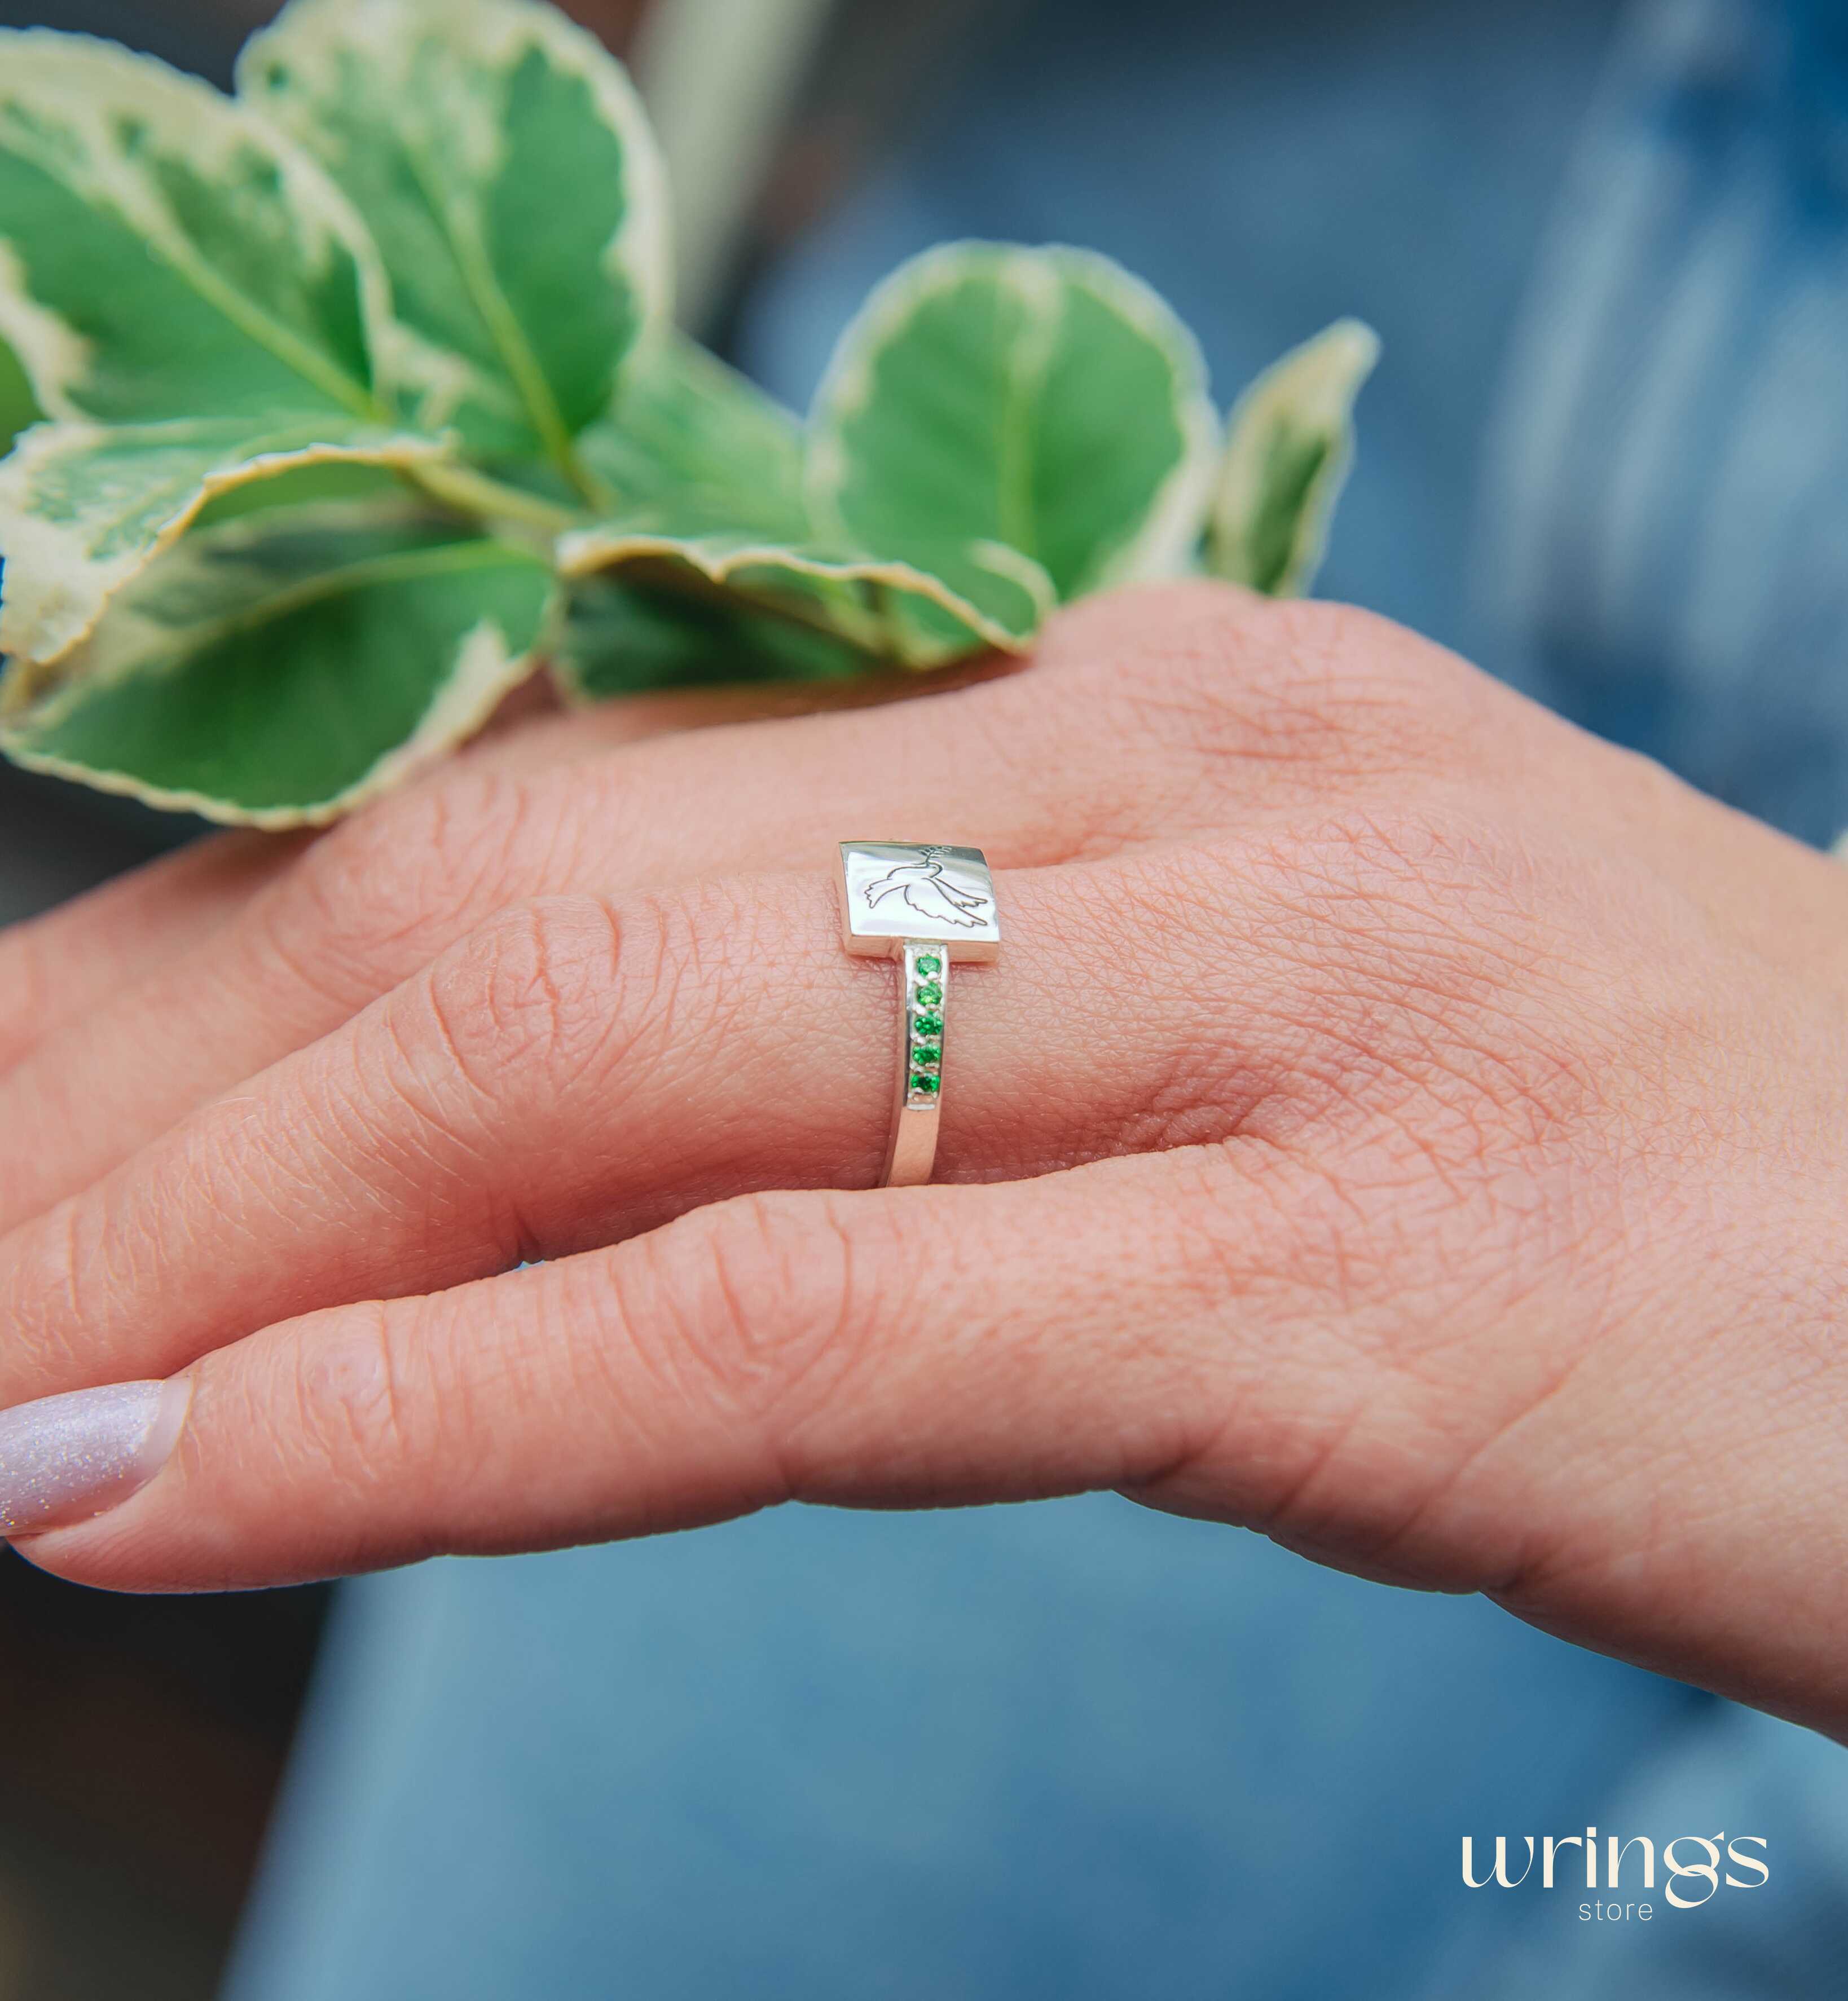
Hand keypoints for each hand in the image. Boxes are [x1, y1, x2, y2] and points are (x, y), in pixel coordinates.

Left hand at [3, 583, 1846, 1736]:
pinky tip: (172, 1489)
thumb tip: (584, 1141)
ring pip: (599, 1071)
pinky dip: (444, 1419)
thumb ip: (933, 1027)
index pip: (554, 787)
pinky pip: (787, 1330)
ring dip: (221, 1237)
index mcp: (1128, 702)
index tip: (22, 1102)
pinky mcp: (1347, 1264)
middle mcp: (1166, 780)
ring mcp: (1265, 1003)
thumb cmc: (1625, 1147)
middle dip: (148, 1084)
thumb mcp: (1241, 1006)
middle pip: (510, 901)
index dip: (226, 948)